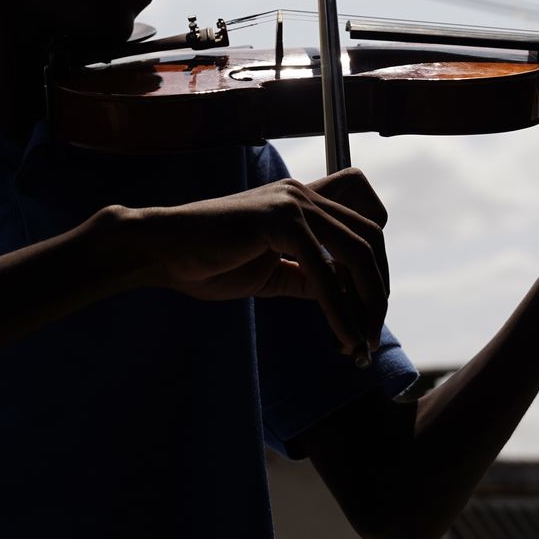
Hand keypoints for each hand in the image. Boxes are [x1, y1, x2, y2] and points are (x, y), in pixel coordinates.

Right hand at [132, 167, 388, 359]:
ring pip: (356, 253)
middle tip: (372, 335)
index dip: (377, 264)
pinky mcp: (278, 222)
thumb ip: (306, 277)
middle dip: (378, 291)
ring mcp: (292, 203)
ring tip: (363, 342)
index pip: (364, 222)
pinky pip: (323, 273)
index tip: (369, 306)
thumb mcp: (271, 271)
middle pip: (370, 239)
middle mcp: (303, 195)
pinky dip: (340, 312)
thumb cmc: (206, 262)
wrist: (160, 251)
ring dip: (367, 304)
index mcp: (302, 201)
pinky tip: (343, 339)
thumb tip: (342, 298)